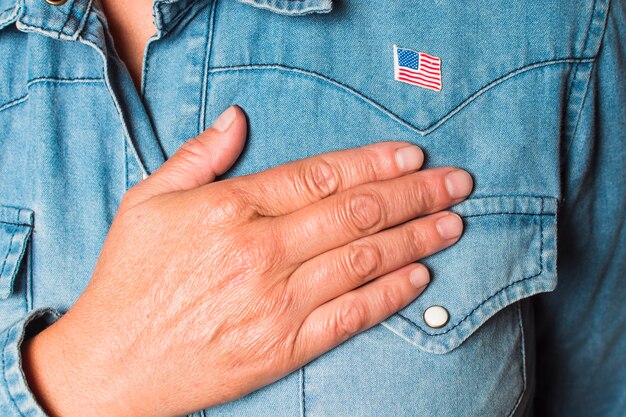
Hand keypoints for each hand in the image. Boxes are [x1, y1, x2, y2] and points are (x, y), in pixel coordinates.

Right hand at [22, 105, 472, 416]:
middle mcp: (263, 252)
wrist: (111, 365)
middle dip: (415, 195)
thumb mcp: (148, 202)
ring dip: (416, 240)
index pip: (321, 176)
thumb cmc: (129, 280)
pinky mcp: (285, 347)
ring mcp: (278, 302)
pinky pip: (352, 316)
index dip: (374, 163)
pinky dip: (390, 295)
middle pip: (357, 214)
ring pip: (365, 262)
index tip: (412, 158)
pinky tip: (420, 278)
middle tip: (457, 184)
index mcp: (231, 210)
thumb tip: (238, 119)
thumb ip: (199, 156)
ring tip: (452, 224)